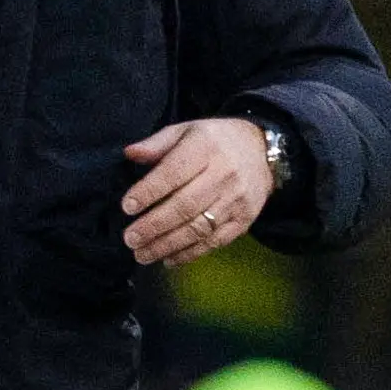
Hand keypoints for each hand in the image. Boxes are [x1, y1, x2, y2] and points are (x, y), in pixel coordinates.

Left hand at [121, 118, 274, 266]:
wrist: (263, 152)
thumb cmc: (214, 141)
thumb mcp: (186, 130)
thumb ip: (157, 143)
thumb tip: (129, 154)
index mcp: (205, 148)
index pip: (173, 172)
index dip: (149, 191)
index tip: (127, 207)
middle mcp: (223, 174)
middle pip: (185, 206)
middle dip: (154, 226)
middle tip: (130, 239)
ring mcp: (236, 200)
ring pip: (199, 228)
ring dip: (167, 245)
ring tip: (143, 254)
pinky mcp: (244, 220)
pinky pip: (215, 241)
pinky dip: (190, 253)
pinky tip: (169, 259)